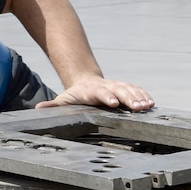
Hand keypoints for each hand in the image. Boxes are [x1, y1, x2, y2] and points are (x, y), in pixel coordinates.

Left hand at [36, 74, 154, 111]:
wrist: (85, 80)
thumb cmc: (74, 95)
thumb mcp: (63, 100)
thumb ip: (53, 105)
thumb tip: (38, 109)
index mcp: (91, 91)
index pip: (99, 93)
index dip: (106, 97)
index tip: (113, 104)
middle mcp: (106, 86)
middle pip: (118, 90)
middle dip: (128, 98)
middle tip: (137, 107)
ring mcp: (116, 86)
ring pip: (129, 89)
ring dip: (139, 97)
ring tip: (148, 106)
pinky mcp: (124, 87)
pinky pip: (136, 90)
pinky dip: (144, 95)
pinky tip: (151, 104)